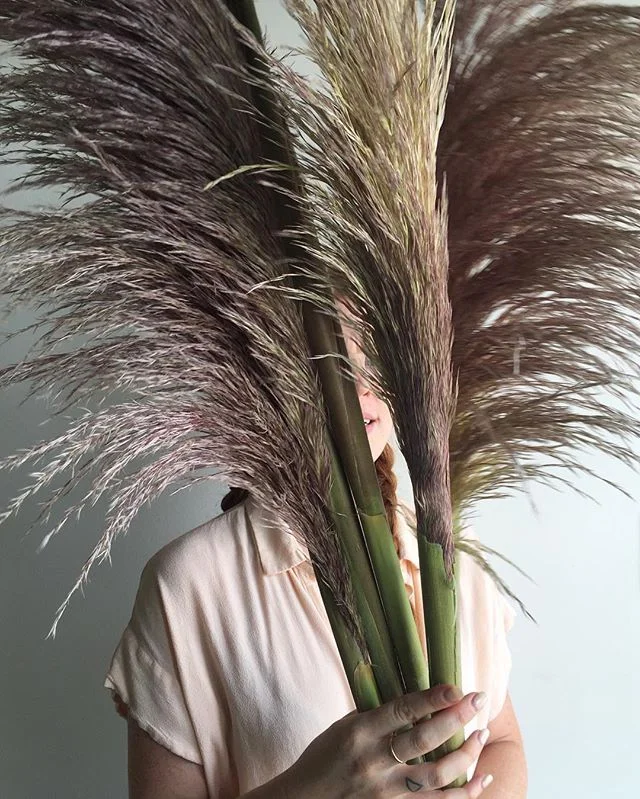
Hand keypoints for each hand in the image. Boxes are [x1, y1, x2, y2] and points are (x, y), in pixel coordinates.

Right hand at [281, 683, 491, 797]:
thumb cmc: (324, 757)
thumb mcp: (344, 725)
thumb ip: (377, 714)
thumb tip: (413, 696)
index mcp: (360, 732)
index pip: (402, 711)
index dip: (432, 698)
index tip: (457, 687)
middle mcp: (374, 762)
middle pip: (424, 741)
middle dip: (456, 718)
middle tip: (479, 700)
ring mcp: (385, 791)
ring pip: (436, 776)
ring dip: (465, 755)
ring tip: (482, 735)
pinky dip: (463, 793)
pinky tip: (482, 778)